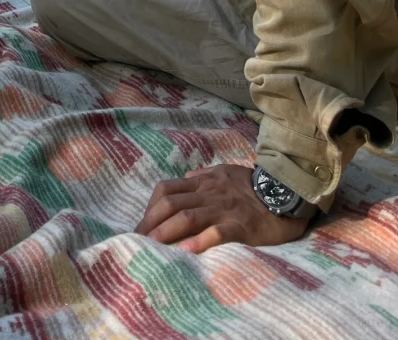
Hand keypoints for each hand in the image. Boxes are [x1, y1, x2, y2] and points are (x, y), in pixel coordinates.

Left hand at [137, 164, 312, 251]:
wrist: (286, 192)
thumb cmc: (253, 185)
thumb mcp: (225, 172)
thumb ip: (203, 176)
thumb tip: (185, 178)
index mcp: (203, 183)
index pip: (166, 190)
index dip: (150, 208)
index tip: (141, 226)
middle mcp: (209, 194)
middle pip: (171, 204)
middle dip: (151, 223)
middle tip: (138, 242)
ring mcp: (224, 210)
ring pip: (188, 217)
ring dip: (167, 233)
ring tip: (152, 248)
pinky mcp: (242, 226)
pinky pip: (218, 232)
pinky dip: (201, 241)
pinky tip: (187, 252)